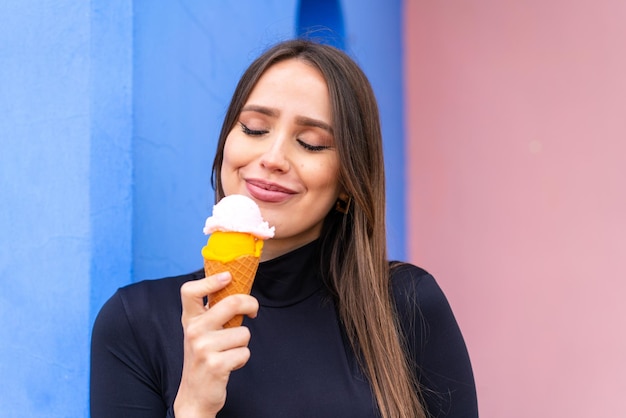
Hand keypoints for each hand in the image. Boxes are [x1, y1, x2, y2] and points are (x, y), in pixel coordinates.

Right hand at [173, 272, 258, 416]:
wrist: (195, 395)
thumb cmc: (204, 357)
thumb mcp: (201, 332)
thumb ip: (212, 313)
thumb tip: (236, 289)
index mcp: (190, 320)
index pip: (190, 291)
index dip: (210, 280)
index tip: (228, 277)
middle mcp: (194, 331)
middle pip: (231, 303)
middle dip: (250, 304)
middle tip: (253, 311)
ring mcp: (203, 348)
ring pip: (244, 333)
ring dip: (242, 343)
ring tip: (228, 352)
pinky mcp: (216, 364)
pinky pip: (245, 352)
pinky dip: (242, 359)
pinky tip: (229, 364)